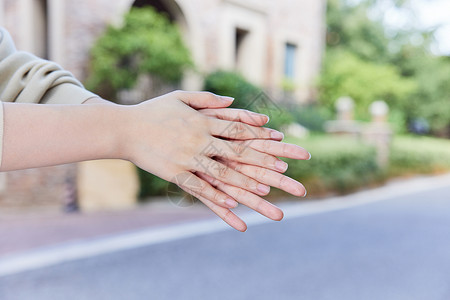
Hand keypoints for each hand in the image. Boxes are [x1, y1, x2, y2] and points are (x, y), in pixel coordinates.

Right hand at [119, 91, 292, 230]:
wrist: (124, 129)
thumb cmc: (154, 111)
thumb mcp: (180, 97)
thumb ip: (208, 100)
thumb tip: (232, 100)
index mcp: (203, 121)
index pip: (238, 129)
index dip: (260, 135)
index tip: (281, 142)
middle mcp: (199, 140)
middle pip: (238, 154)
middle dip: (264, 165)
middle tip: (287, 176)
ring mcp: (188, 158)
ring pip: (223, 175)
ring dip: (247, 188)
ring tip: (268, 199)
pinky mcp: (176, 174)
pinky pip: (200, 190)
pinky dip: (218, 200)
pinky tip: (234, 211)